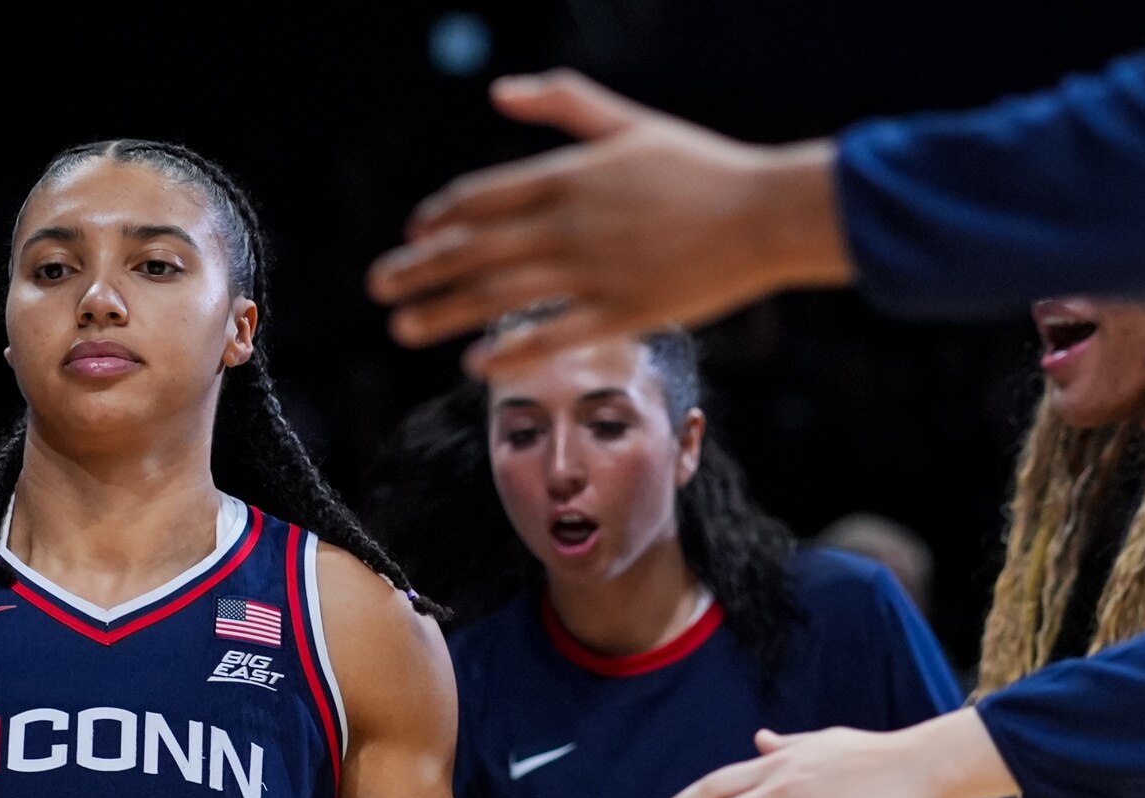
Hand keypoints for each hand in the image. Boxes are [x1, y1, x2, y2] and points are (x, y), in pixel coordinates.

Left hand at [364, 70, 847, 366]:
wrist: (766, 213)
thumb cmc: (698, 166)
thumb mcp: (626, 123)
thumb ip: (562, 102)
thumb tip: (498, 89)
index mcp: (570, 176)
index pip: (483, 197)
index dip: (441, 216)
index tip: (414, 232)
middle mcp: (572, 224)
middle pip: (475, 248)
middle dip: (420, 268)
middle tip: (378, 285)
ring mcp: (595, 271)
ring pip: (501, 294)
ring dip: (444, 311)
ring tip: (402, 327)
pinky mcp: (623, 311)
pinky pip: (555, 334)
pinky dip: (511, 348)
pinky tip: (473, 362)